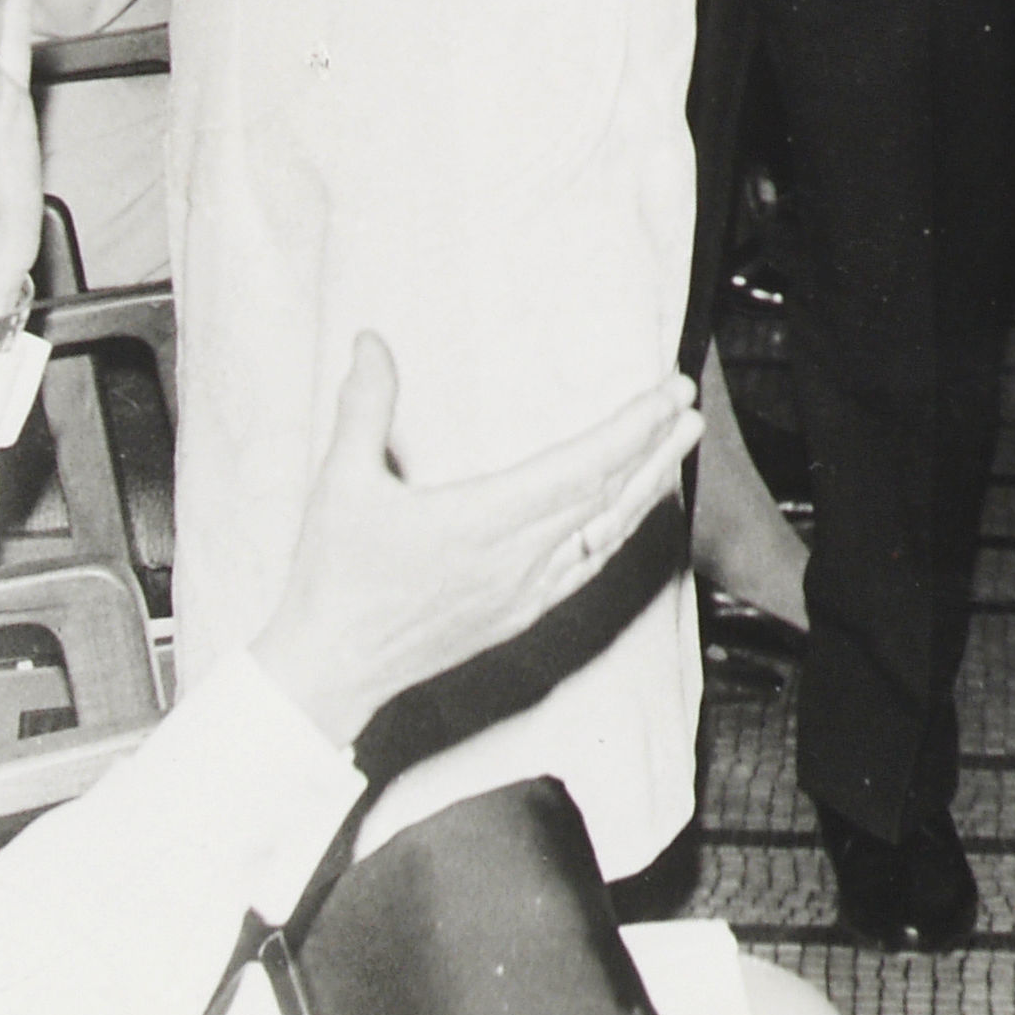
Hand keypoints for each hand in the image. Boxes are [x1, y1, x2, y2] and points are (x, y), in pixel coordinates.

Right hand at [250, 338, 704, 748]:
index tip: (666, 393)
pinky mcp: (518, 614)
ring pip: (604, 534)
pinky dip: (618, 531)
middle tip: (686, 403)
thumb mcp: (342, 483)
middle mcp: (516, 560)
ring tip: (677, 444)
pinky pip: (586, 568)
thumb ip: (364, 406)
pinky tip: (631, 513)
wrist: (328, 673)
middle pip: (604, 495)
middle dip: (651, 445)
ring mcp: (523, 592)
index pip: (579, 467)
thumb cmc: (334, 579)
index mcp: (483, 523)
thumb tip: (370, 341)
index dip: (630, 428)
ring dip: (646, 485)